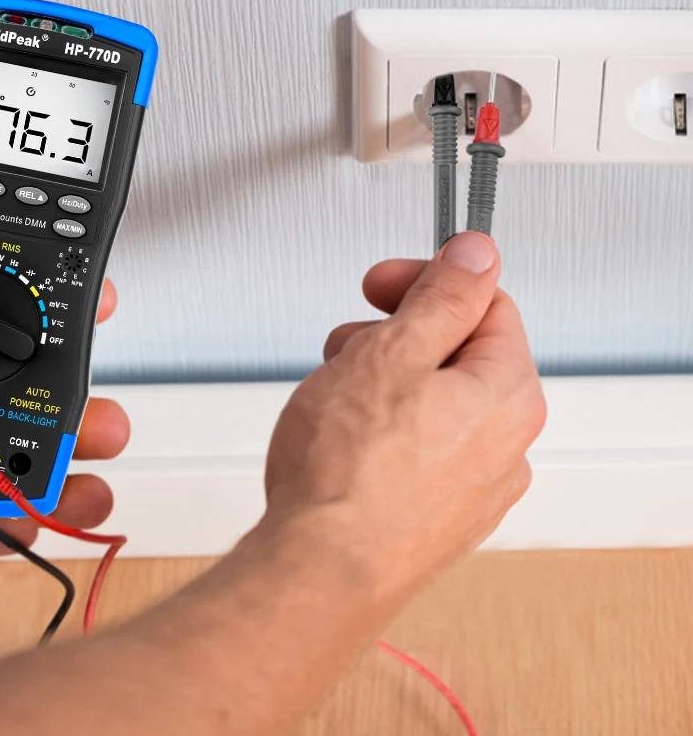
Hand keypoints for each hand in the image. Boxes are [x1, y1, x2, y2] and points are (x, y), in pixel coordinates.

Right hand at [264, 231, 545, 607]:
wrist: (319, 572)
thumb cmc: (348, 471)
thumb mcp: (394, 351)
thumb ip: (444, 296)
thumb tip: (478, 256)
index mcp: (508, 394)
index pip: (485, 304)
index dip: (426, 282)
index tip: (381, 286)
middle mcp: (505, 445)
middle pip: (457, 353)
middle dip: (396, 336)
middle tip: (346, 347)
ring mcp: (473, 487)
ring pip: (432, 403)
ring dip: (384, 382)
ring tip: (335, 400)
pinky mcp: (438, 517)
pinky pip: (418, 450)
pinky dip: (384, 432)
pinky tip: (344, 444)